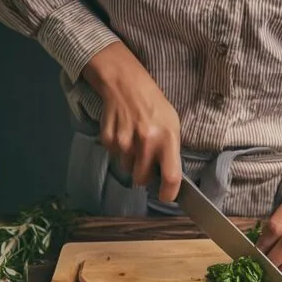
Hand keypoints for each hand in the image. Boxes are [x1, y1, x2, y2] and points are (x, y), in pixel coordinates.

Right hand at [83, 42, 181, 201]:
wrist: (126, 84)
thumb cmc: (154, 105)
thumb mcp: (172, 124)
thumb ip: (171, 151)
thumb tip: (169, 178)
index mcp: (167, 139)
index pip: (171, 176)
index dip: (168, 193)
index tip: (166, 197)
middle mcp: (146, 142)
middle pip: (141, 179)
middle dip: (143, 176)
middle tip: (145, 161)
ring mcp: (125, 141)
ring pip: (126, 169)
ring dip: (130, 161)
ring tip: (134, 140)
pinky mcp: (108, 139)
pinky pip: (114, 157)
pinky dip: (118, 150)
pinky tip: (123, 133)